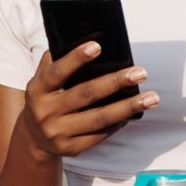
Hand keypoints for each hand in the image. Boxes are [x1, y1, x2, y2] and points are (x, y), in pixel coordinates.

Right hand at [18, 42, 157, 160]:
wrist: (33, 137)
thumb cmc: (48, 96)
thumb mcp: (44, 78)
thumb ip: (58, 58)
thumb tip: (88, 36)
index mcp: (38, 89)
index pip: (57, 72)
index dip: (76, 58)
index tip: (98, 46)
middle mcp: (45, 112)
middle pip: (86, 95)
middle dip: (116, 82)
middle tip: (141, 72)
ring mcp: (57, 133)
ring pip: (99, 118)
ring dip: (128, 107)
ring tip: (152, 98)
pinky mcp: (70, 149)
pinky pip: (99, 135)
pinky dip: (118, 124)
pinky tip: (133, 114)